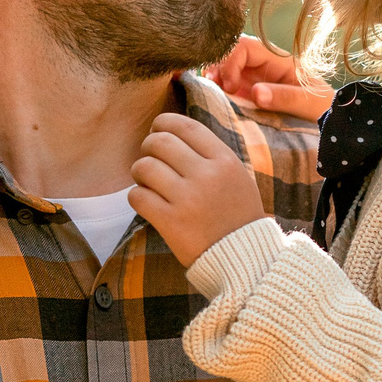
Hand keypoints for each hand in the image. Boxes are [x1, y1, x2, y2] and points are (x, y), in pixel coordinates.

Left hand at [130, 113, 267, 266]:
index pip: (185, 126)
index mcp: (225, 160)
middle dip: (147, 147)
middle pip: (160, 142)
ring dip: (139, 171)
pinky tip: (147, 201)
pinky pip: (137, 196)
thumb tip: (174, 132)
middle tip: (150, 158)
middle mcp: (206, 175)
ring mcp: (188, 199)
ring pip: (144, 167)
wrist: (244, 258)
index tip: (157, 130)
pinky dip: (137, 196)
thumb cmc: (237, 215)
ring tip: (147, 181)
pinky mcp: (171, 222)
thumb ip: (211, 153)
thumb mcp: (237, 176)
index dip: (164, 123)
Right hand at [207, 35, 332, 122]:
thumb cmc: (324, 108)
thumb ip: (285, 97)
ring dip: (214, 76)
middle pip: (230, 53)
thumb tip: (256, 92)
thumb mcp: (309, 104)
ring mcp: (255, 78)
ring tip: (208, 90)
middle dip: (217, 65)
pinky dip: (217, 87)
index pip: (244, 46)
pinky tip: (212, 96)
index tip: (231, 87)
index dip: (231, 62)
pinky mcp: (249, 92)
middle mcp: (263, 64)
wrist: (332, 121)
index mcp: (278, 59)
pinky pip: (228, 84)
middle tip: (210, 86)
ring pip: (225, 67)